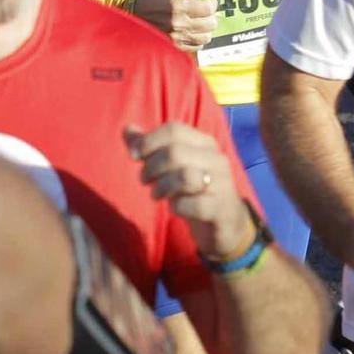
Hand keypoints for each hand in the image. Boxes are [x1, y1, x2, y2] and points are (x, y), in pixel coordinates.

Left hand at [124, 122, 255, 260]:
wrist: (226, 224)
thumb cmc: (193, 190)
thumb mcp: (170, 167)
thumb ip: (149, 148)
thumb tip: (127, 129)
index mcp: (204, 143)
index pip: (174, 129)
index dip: (148, 141)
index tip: (134, 156)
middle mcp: (217, 158)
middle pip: (175, 152)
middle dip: (151, 167)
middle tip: (145, 180)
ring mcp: (223, 184)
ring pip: (186, 176)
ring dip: (163, 186)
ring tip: (156, 194)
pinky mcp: (223, 209)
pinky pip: (196, 204)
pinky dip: (179, 206)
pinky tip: (176, 208)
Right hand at [131, 0, 216, 50]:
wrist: (133, 11)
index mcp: (179, 6)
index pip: (208, 8)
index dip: (213, 3)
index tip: (210, 1)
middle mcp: (179, 23)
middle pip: (210, 24)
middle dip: (211, 16)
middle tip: (206, 11)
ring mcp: (177, 37)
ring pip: (206, 37)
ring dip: (207, 29)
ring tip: (201, 22)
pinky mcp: (175, 46)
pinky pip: (197, 46)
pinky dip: (199, 39)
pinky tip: (193, 31)